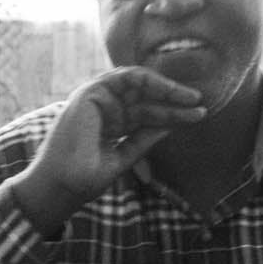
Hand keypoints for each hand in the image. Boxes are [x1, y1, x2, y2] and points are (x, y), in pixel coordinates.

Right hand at [12, 67, 203, 231]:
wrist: (62, 185)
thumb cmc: (85, 178)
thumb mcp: (123, 157)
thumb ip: (142, 140)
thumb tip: (169, 127)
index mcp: (110, 126)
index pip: (147, 115)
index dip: (172, 115)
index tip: (197, 116)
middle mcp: (104, 110)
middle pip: (145, 99)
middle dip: (173, 100)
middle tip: (200, 105)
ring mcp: (96, 100)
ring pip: (137, 85)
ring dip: (165, 87)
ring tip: (191, 97)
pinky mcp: (90, 93)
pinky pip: (124, 78)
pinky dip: (148, 80)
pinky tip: (170, 89)